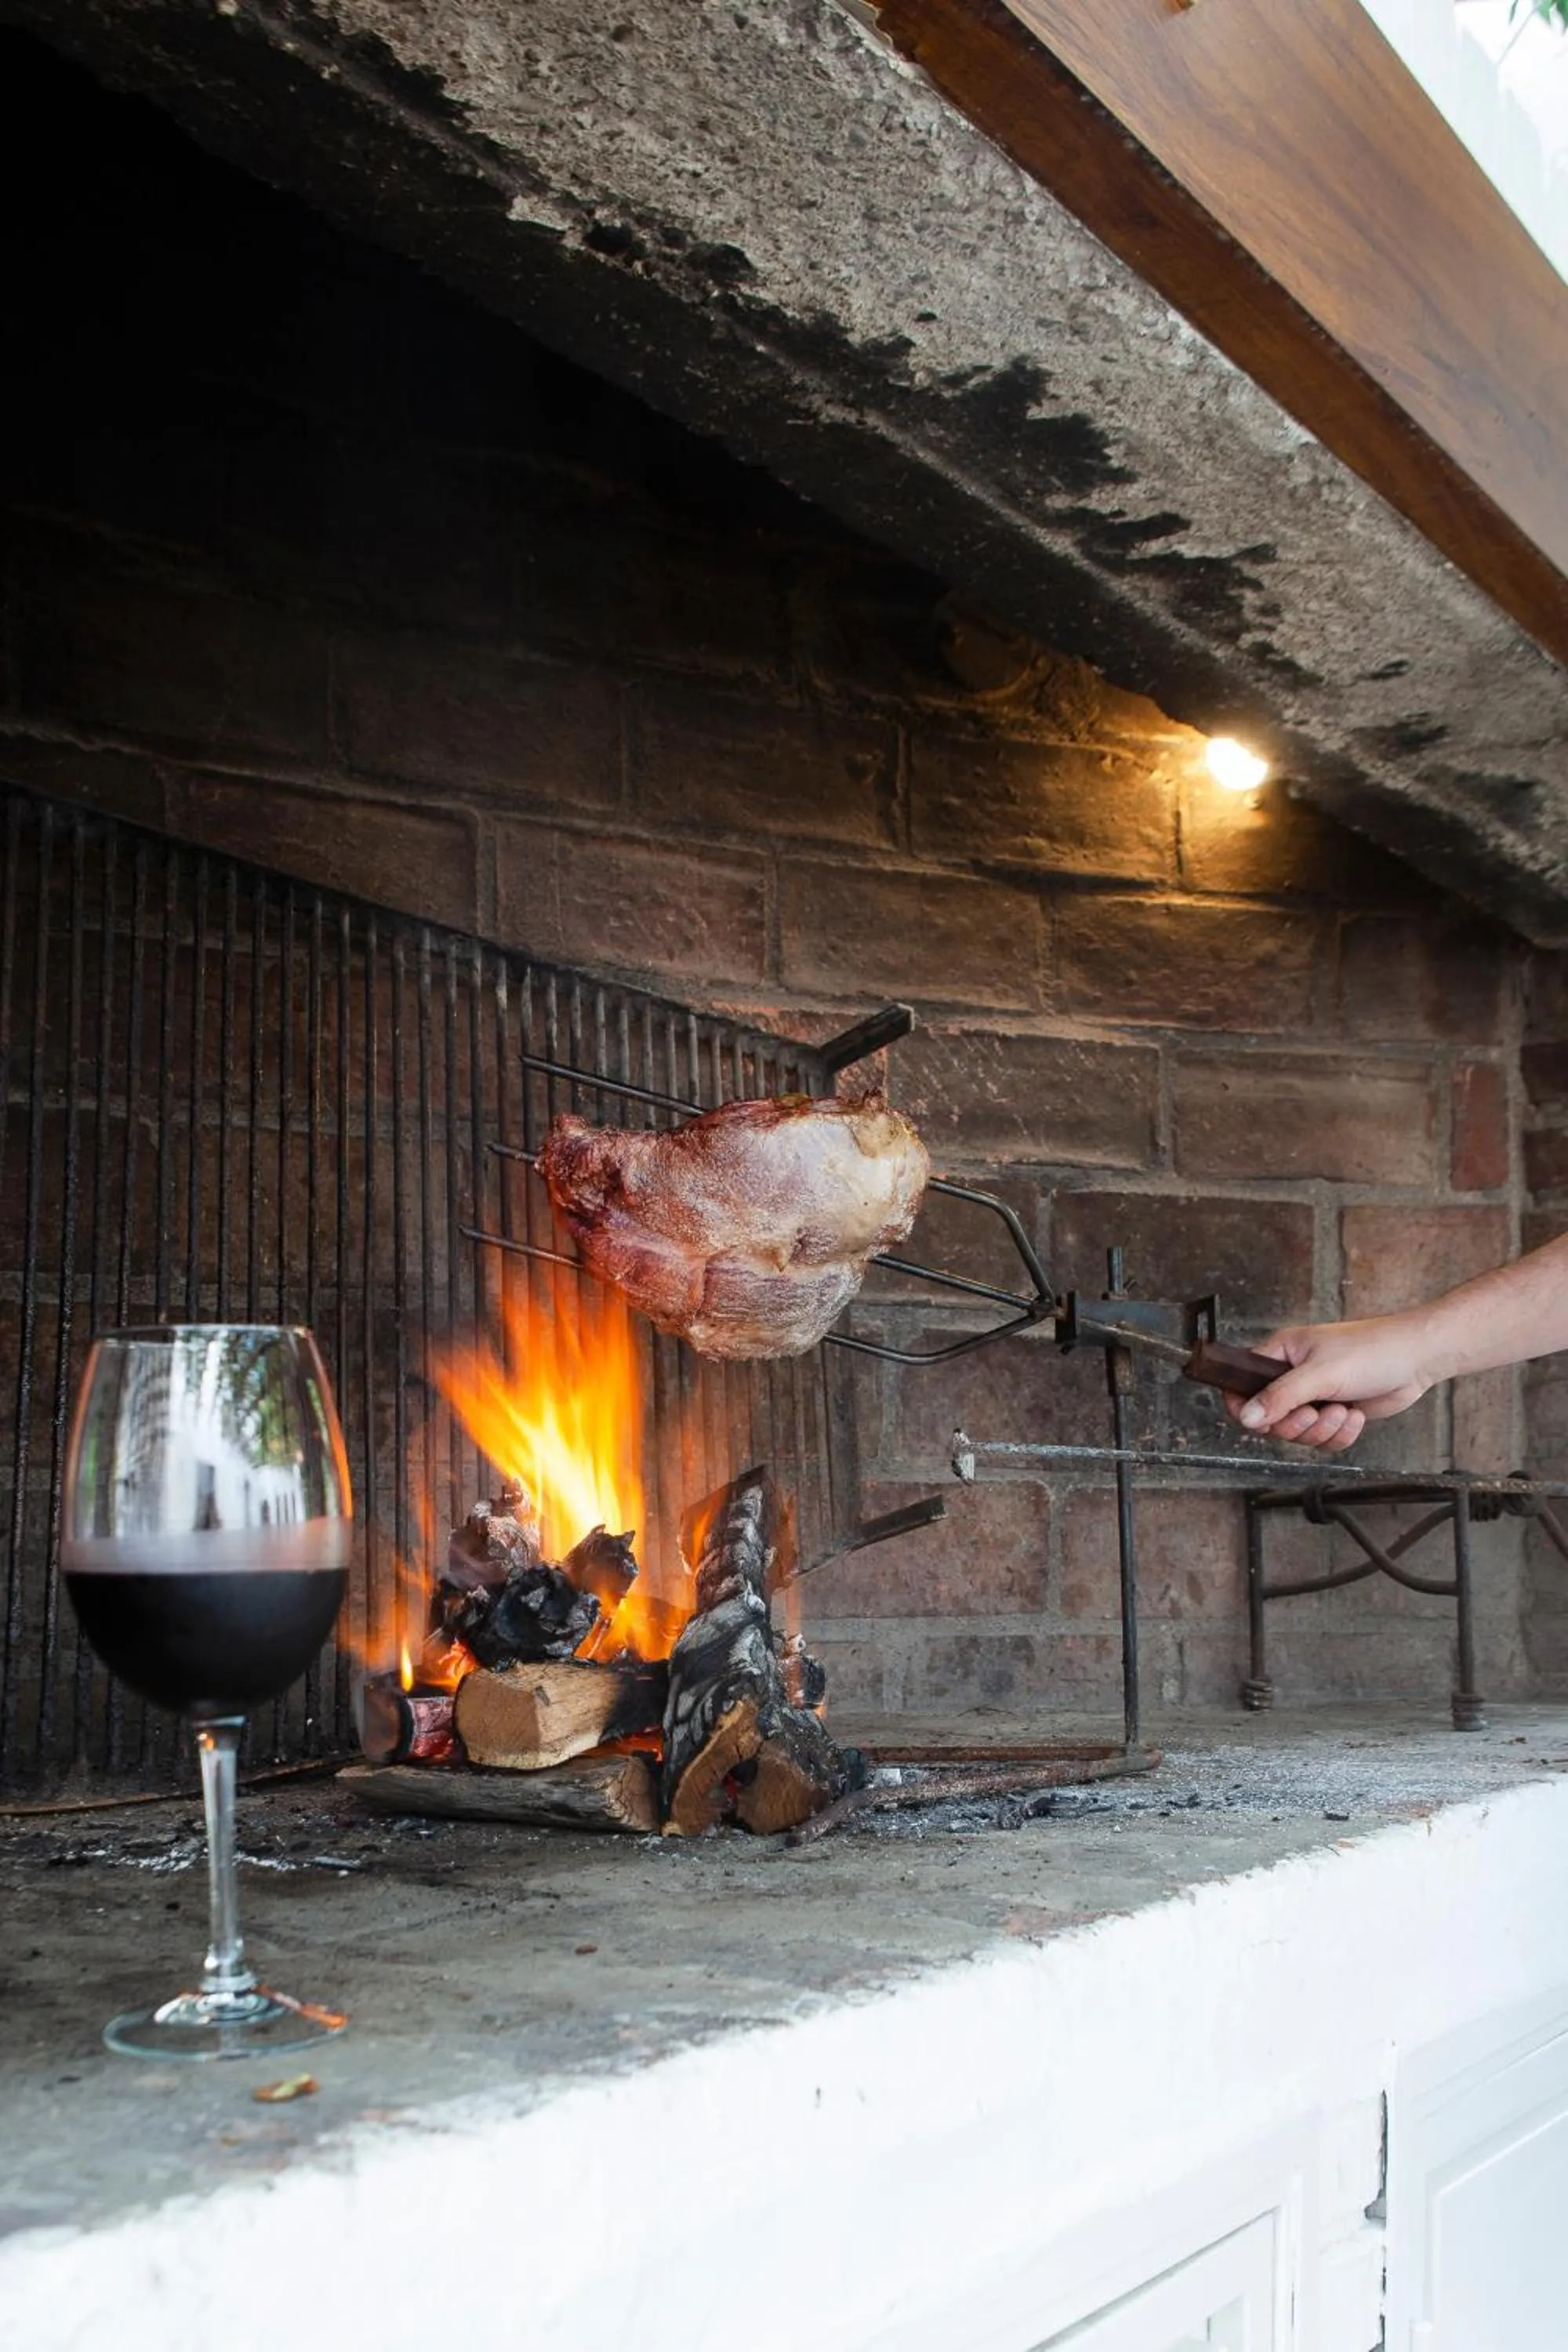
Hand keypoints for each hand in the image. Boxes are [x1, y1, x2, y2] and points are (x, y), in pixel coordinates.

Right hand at [1223, 1314, 1436, 1452]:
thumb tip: (1246, 1417)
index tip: (1261, 1421)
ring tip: (1343, 1411)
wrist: (1416, 1359)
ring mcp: (1315, 1396)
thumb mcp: (1320, 1373)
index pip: (1242, 1384)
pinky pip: (1323, 1439)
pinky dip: (1340, 1434)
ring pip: (1298, 1434)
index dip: (1245, 1408)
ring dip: (1322, 1430)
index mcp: (1281, 1354)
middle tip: (1314, 1413)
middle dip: (1297, 1424)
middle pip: (1271, 1419)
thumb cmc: (1372, 1349)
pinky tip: (1355, 1415)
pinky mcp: (1335, 1413)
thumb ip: (1280, 1397)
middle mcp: (1293, 1376)